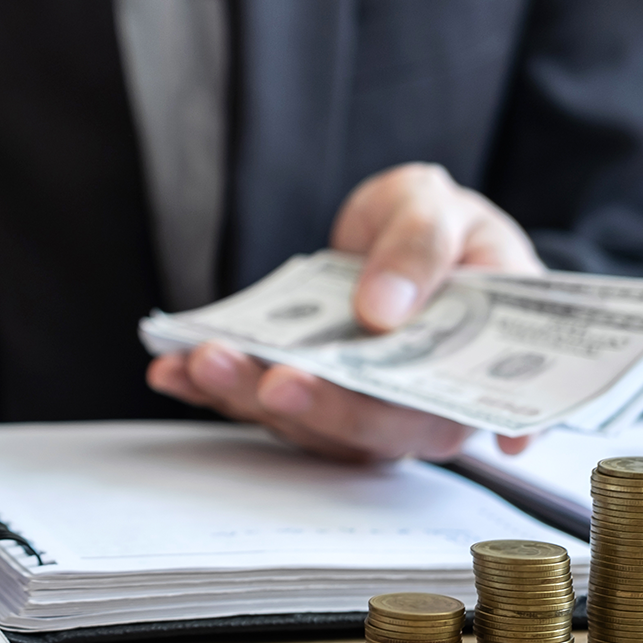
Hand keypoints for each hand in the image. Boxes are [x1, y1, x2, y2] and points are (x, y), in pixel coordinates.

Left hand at [148, 163, 542, 460]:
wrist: (406, 231)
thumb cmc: (445, 230)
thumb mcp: (443, 211)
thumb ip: (422, 248)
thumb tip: (382, 308)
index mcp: (471, 372)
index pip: (444, 411)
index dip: (404, 421)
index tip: (354, 406)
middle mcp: (415, 407)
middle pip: (367, 431)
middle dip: (314, 407)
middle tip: (270, 380)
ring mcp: (356, 407)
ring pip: (305, 423)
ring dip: (250, 398)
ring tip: (203, 360)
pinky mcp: (307, 394)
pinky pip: (259, 402)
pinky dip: (211, 389)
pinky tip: (171, 368)